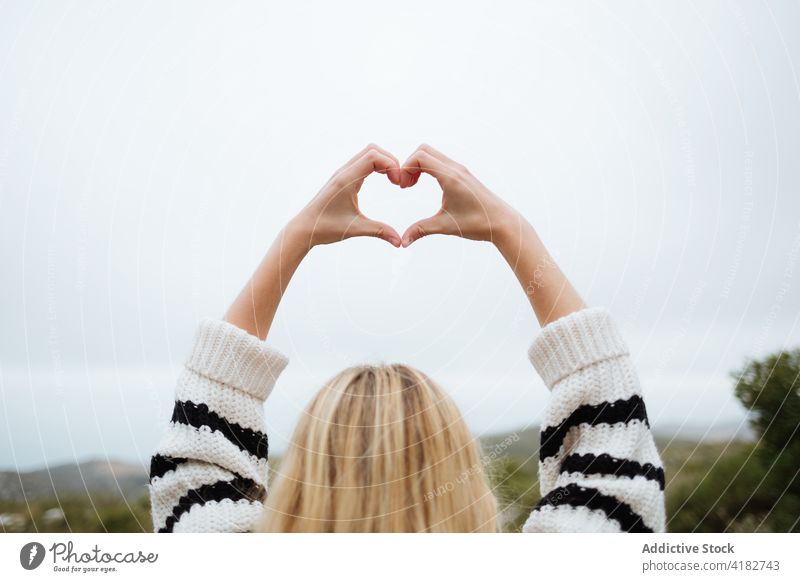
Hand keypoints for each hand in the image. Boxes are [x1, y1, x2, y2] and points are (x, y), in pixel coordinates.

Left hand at [289, 144, 402, 247]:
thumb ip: (379, 231)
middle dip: (390, 161)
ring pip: (367, 154)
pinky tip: (383, 179)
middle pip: (372, 150)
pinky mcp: (342, 178)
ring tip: (393, 180)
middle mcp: (344, 172)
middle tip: (398, 180)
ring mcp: (342, 173)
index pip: (374, 156)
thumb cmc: (325, 228)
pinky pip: (362, 162)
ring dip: (383, 162)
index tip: (398, 183)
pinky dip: (376, 166)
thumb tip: (400, 242)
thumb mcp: (355, 229)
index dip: (391, 165)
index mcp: (346, 179)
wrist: (304, 228)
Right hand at [398, 144, 517, 246]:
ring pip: (432, 154)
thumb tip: (403, 242)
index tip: (402, 187)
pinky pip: (439, 161)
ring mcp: (460, 170)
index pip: (420, 157)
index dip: (405, 168)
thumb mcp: (446, 227)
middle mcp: (455, 169)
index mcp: (451, 177)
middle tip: (405, 185)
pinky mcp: (462, 174)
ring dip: (418, 166)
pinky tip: (425, 184)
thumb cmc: (478, 223)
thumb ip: (421, 230)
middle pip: (423, 150)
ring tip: (412, 185)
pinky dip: (427, 168)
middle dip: (409, 164)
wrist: (502, 222)